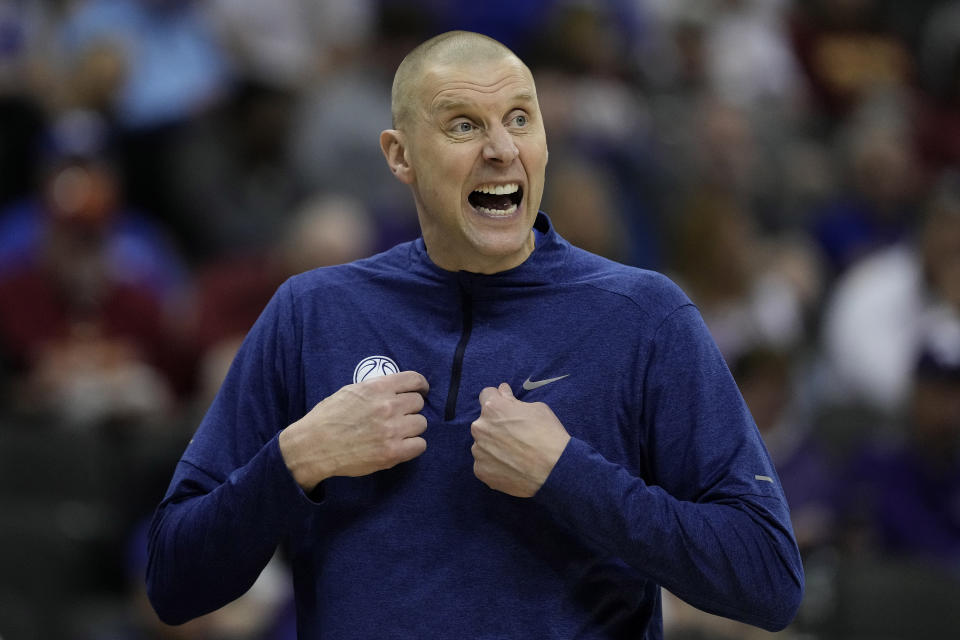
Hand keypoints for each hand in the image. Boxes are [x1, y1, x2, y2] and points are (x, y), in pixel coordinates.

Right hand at [279, 371, 428, 489]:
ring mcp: (391, 430)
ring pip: (421, 424)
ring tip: (396, 433)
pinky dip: (412, 446)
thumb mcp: (350, 391)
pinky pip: (420, 445)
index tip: (420, 391)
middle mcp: (387, 406)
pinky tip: (400, 446)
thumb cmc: (327, 417)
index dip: (420, 386)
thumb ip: (376, 388)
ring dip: (411, 428)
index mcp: (377, 388)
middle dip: (410, 409)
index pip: (414, 379)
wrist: (312, 445)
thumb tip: (396, 389)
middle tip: (398, 417)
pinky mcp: (392, 452)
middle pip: (418, 403)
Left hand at [470, 383, 569, 497]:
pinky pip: (485, 464)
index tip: (506, 407)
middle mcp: (480, 428)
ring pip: (483, 445)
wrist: (554, 470)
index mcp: (493, 408)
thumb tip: (503, 392)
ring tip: (515, 454)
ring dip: (494, 446)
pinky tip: (512, 467)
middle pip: (484, 423)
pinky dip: (495, 465)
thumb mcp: (537, 408)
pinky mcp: (481, 471)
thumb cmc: (548, 434)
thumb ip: (513, 400)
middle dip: (496, 425)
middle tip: (515, 435)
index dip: (498, 399)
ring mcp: (478, 451)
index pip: (486, 395)